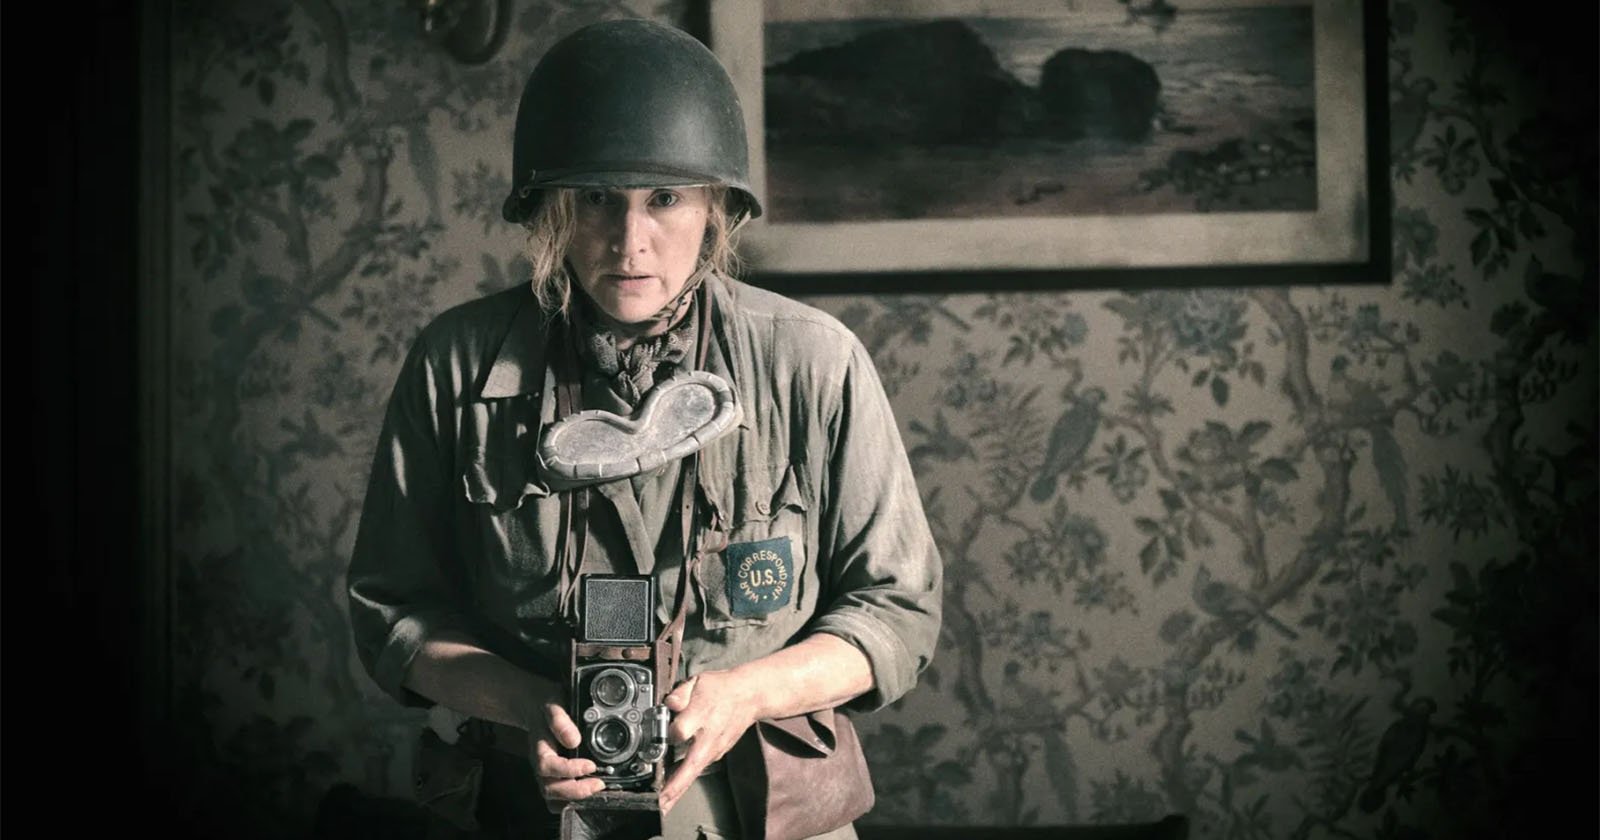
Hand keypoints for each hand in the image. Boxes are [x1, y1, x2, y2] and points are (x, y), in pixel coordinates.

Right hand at [526, 700, 607, 811]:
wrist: (537, 709)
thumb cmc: (546, 708)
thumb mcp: (552, 706)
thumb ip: (560, 721)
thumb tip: (574, 740)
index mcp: (539, 748)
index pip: (548, 766)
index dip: (569, 770)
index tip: (590, 765)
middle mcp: (540, 765)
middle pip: (549, 789)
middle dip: (575, 791)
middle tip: (599, 784)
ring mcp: (545, 775)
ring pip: (553, 799)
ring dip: (574, 799)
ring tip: (597, 790)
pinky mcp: (553, 779)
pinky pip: (558, 800)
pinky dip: (572, 802)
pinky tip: (590, 795)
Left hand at [658, 670, 758, 812]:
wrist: (750, 696)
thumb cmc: (722, 688)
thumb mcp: (698, 681)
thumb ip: (680, 693)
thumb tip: (668, 704)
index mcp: (703, 715)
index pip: (680, 731)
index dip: (666, 734)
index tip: (655, 733)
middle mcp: (709, 737)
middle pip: (690, 766)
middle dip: (674, 786)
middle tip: (659, 802)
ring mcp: (714, 749)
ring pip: (693, 773)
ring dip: (677, 791)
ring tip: (661, 805)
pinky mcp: (715, 754)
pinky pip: (696, 770)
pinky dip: (683, 782)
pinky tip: (671, 791)